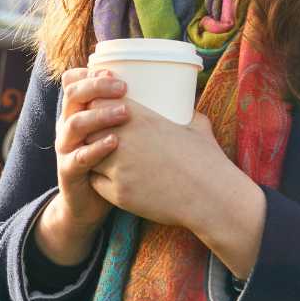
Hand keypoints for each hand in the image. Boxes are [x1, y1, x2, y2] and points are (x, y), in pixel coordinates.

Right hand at [54, 69, 128, 228]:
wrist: (88, 205)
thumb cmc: (111, 164)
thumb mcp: (119, 135)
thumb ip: (137, 117)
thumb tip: (181, 102)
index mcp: (78, 113)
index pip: (74, 83)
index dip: (90, 74)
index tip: (115, 71)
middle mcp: (67, 126)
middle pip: (72, 96)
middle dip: (96, 87)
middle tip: (124, 87)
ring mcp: (66, 149)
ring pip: (74, 124)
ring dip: (99, 115)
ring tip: (125, 112)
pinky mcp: (68, 172)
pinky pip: (79, 157)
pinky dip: (96, 149)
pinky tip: (114, 142)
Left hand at [86, 103, 227, 228]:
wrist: (212, 197)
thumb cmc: (207, 159)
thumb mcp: (196, 125)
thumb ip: (185, 112)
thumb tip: (186, 105)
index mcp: (139, 118)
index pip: (97, 103)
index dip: (94, 106)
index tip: (99, 110)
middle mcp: (123, 139)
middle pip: (87, 128)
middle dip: (88, 131)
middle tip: (96, 135)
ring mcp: (118, 167)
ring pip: (87, 155)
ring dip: (91, 155)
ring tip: (100, 157)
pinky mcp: (118, 192)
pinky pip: (96, 182)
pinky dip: (100, 180)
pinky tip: (110, 179)